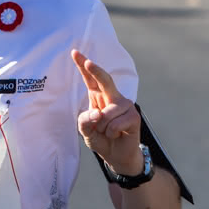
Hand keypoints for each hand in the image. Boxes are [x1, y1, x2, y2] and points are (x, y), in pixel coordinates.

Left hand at [72, 49, 142, 174]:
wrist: (117, 155)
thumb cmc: (101, 138)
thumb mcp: (86, 131)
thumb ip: (85, 121)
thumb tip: (97, 114)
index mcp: (98, 96)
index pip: (90, 79)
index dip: (83, 66)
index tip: (75, 53)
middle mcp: (113, 97)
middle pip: (105, 80)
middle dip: (96, 71)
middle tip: (88, 62)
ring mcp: (125, 105)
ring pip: (107, 113)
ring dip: (102, 127)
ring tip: (107, 132)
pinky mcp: (134, 116)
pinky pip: (116, 123)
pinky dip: (112, 132)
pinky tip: (117, 134)